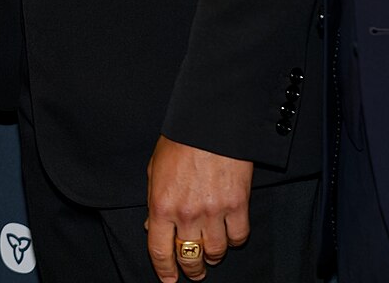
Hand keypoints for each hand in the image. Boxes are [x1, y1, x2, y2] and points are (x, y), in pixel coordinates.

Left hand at [145, 136, 252, 281]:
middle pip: (189, 257)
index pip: (159, 250)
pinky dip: (234, 240)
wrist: (211, 121)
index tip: (169, 279)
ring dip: (214, 256)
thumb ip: (152, 200)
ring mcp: (213, 211)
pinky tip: (230, 235)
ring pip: (215, 251)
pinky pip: (238, 236)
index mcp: (161, 205)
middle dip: (191, 269)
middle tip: (194, 272)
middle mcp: (186, 214)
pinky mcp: (237, 204)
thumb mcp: (155, 168)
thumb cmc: (181, 140)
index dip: (164, 270)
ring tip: (213, 254)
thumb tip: (150, 225)